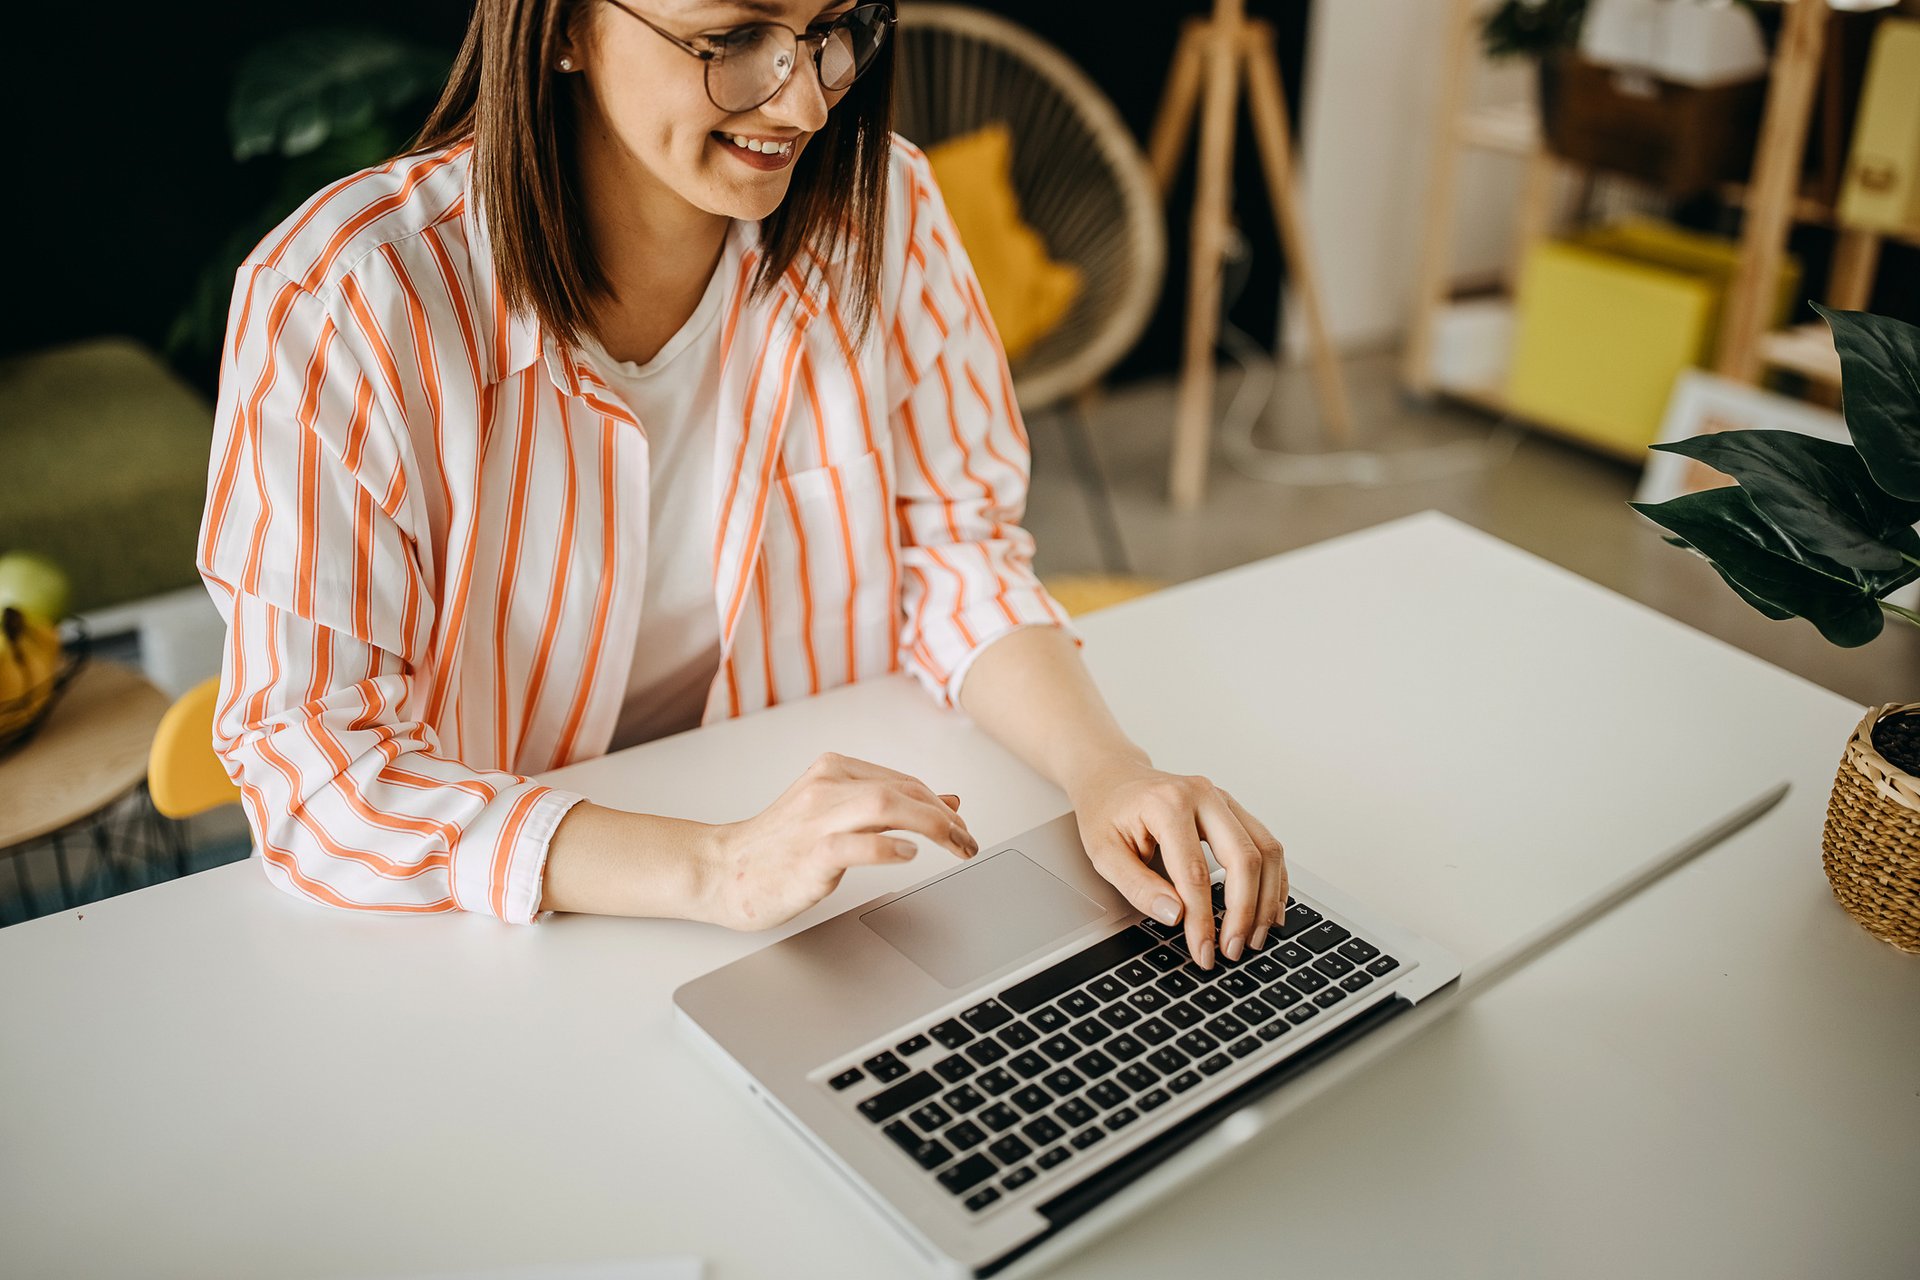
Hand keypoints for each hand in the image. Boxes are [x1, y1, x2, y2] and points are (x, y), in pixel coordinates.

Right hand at [698, 752, 976, 930]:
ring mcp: (816, 820)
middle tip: (968, 841)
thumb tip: (945, 801)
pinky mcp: (808, 855)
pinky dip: (888, 848)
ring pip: (885, 806)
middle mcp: (826, 787)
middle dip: (944, 816)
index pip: (902, 780)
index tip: (961, 826)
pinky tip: (908, 855)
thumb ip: (888, 806)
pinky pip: (856, 844)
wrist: (722, 870)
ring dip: (931, 826)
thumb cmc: (779, 847)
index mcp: (833, 771)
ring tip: (955, 845)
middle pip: (901, 790)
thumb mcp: (837, 816)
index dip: (939, 803)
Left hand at [1066, 760, 1287, 969]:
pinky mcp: (1233, 809)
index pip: (1195, 874)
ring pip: (1266, 850)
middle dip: (1244, 912)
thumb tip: (1175, 916)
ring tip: (1254, 936)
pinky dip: (1273, 879)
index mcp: (1168, 805)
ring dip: (1266, 899)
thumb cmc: (1106, 810)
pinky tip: (1268, 908)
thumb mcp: (1104, 852)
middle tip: (1233, 949)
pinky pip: (1267, 844)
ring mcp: (1223, 800)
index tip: (1205, 951)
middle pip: (1244, 858)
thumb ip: (1138, 885)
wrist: (1112, 777)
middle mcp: (1203, 796)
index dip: (1203, 920)